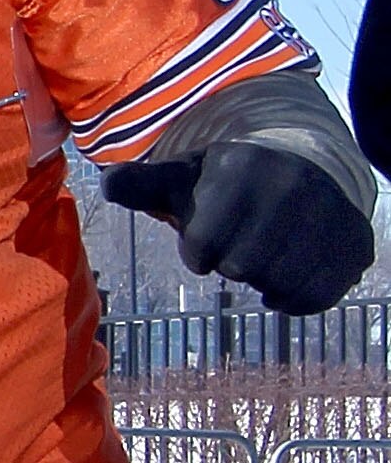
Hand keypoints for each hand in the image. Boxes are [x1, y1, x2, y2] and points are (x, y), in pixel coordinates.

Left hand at [106, 143, 372, 313]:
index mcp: (242, 169)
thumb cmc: (227, 180)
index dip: (198, 251)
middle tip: (238, 245)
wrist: (305, 165)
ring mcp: (329, 216)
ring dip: (262, 279)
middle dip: (231, 263)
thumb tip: (109, 184)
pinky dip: (294, 297)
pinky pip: (314, 296)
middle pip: (242, 266)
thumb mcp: (181, 177)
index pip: (204, 244)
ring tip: (262, 254)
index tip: (205, 240)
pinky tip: (286, 275)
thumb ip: (140, 185)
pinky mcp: (353, 244)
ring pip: (279, 283)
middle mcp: (292, 187)